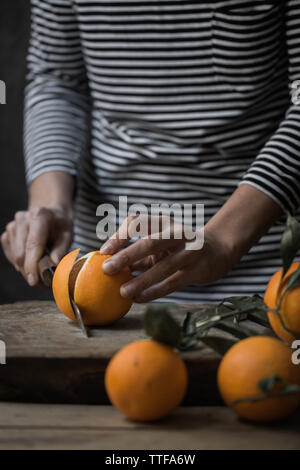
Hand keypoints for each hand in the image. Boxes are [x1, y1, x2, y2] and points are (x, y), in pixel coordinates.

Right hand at [1, 206, 72, 285]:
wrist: (51, 215)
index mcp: (40, 216)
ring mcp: (12, 226)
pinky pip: (11, 257)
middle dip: (32, 272)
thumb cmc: (60, 226)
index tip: (34, 281)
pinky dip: (21, 264)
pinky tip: (32, 261)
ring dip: (27, 270)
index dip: (32, 264)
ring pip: (15, 258)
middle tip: (45, 284)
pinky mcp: (7, 235)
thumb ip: (61, 250)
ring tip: (42, 273)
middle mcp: (22, 219)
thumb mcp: (67, 235)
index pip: (33, 244)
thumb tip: (54, 267)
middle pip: (21, 254)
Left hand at [100, 215, 232, 301]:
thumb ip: (139, 254)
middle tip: (107, 269)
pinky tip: (139, 299)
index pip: (138, 222)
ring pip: (163, 267)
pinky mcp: (198, 270)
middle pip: (150, 242)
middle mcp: (178, 233)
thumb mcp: (161, 242)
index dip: (120, 235)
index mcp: (164, 223)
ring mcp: (190, 252)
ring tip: (123, 292)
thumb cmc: (179, 246)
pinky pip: (173, 283)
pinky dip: (155, 291)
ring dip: (141, 280)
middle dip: (127, 255)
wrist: (218, 250)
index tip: (103, 251)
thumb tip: (109, 268)